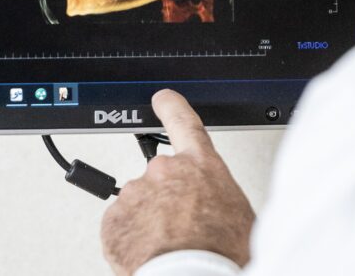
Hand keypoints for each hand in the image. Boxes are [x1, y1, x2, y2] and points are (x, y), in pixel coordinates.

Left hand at [100, 89, 255, 274]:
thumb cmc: (220, 254)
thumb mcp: (241, 218)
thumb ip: (222, 198)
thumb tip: (223, 212)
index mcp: (201, 166)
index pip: (184, 122)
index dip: (171, 106)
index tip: (162, 99)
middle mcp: (165, 171)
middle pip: (160, 177)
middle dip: (165, 199)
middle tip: (180, 228)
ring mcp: (136, 193)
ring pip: (139, 205)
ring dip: (148, 222)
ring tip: (168, 248)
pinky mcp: (114, 219)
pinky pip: (121, 228)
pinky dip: (130, 241)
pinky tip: (148, 255)